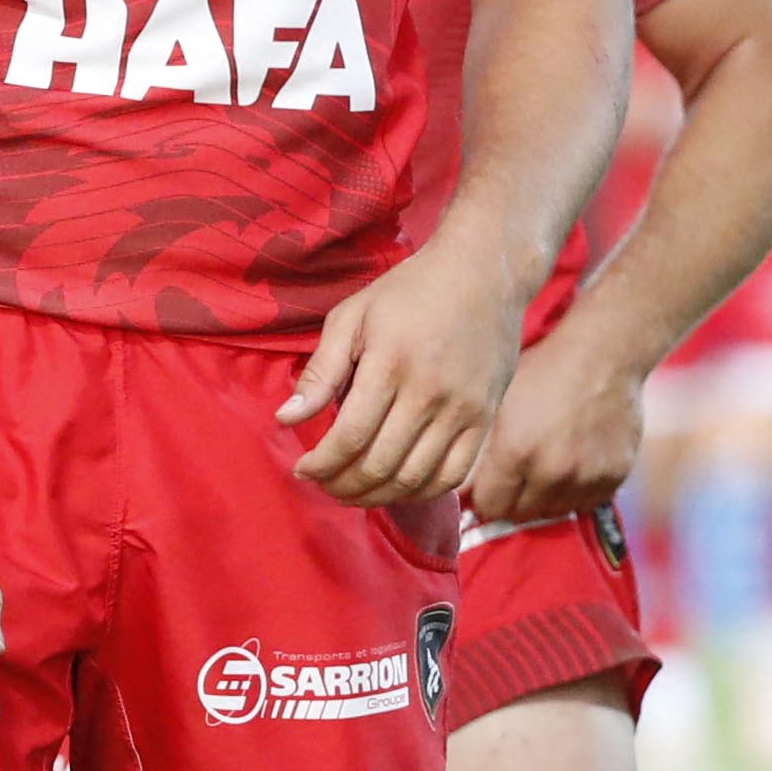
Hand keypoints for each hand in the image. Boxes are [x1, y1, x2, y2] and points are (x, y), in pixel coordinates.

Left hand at [280, 237, 521, 504]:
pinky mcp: (486, 419)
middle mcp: (430, 392)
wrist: (483, 273)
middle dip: (342, 486)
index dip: (322, 464)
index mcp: (391, 363)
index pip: (350, 436)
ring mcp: (463, 409)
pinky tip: (396, 488)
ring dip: (377, 497)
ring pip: (414, 478)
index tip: (303, 471)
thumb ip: (319, 371)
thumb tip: (285, 420)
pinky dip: (421, 493)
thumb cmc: (409, 292)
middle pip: (380, 465)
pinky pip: (453, 476)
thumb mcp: (352, 317)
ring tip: (352, 492)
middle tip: (323, 485)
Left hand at [463, 332, 643, 527]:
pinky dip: (575, 493)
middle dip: (512, 499)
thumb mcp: (499, 402)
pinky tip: (571, 467)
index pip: (489, 506)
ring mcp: (585, 477)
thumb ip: (479, 448)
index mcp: (515, 453)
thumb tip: (461, 490)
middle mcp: (551, 472)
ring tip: (544, 469)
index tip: (488, 486)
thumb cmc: (545, 370)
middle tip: (515, 477)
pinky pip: (585, 504)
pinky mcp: (614, 476)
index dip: (485, 496)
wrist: (604, 354)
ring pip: (552, 512)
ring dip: (543, 498)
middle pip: (520, 514)